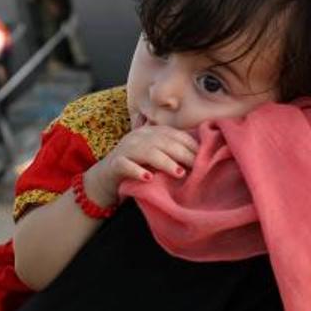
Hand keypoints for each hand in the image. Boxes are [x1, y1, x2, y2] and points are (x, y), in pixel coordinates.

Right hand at [82, 126, 197, 206]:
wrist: (106, 178)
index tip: (204, 157)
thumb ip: (172, 152)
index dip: (190, 144)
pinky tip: (148, 178)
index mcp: (151, 132)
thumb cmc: (138, 167)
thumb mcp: (156, 156)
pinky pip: (126, 165)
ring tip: (179, 173)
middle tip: (196, 167)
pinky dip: (137, 171)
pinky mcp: (115, 164)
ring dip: (165, 162)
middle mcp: (138, 137)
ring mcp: (125, 149)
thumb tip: (200, 157)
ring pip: (147, 152)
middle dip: (182, 154)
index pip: (174, 134)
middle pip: (163, 141)